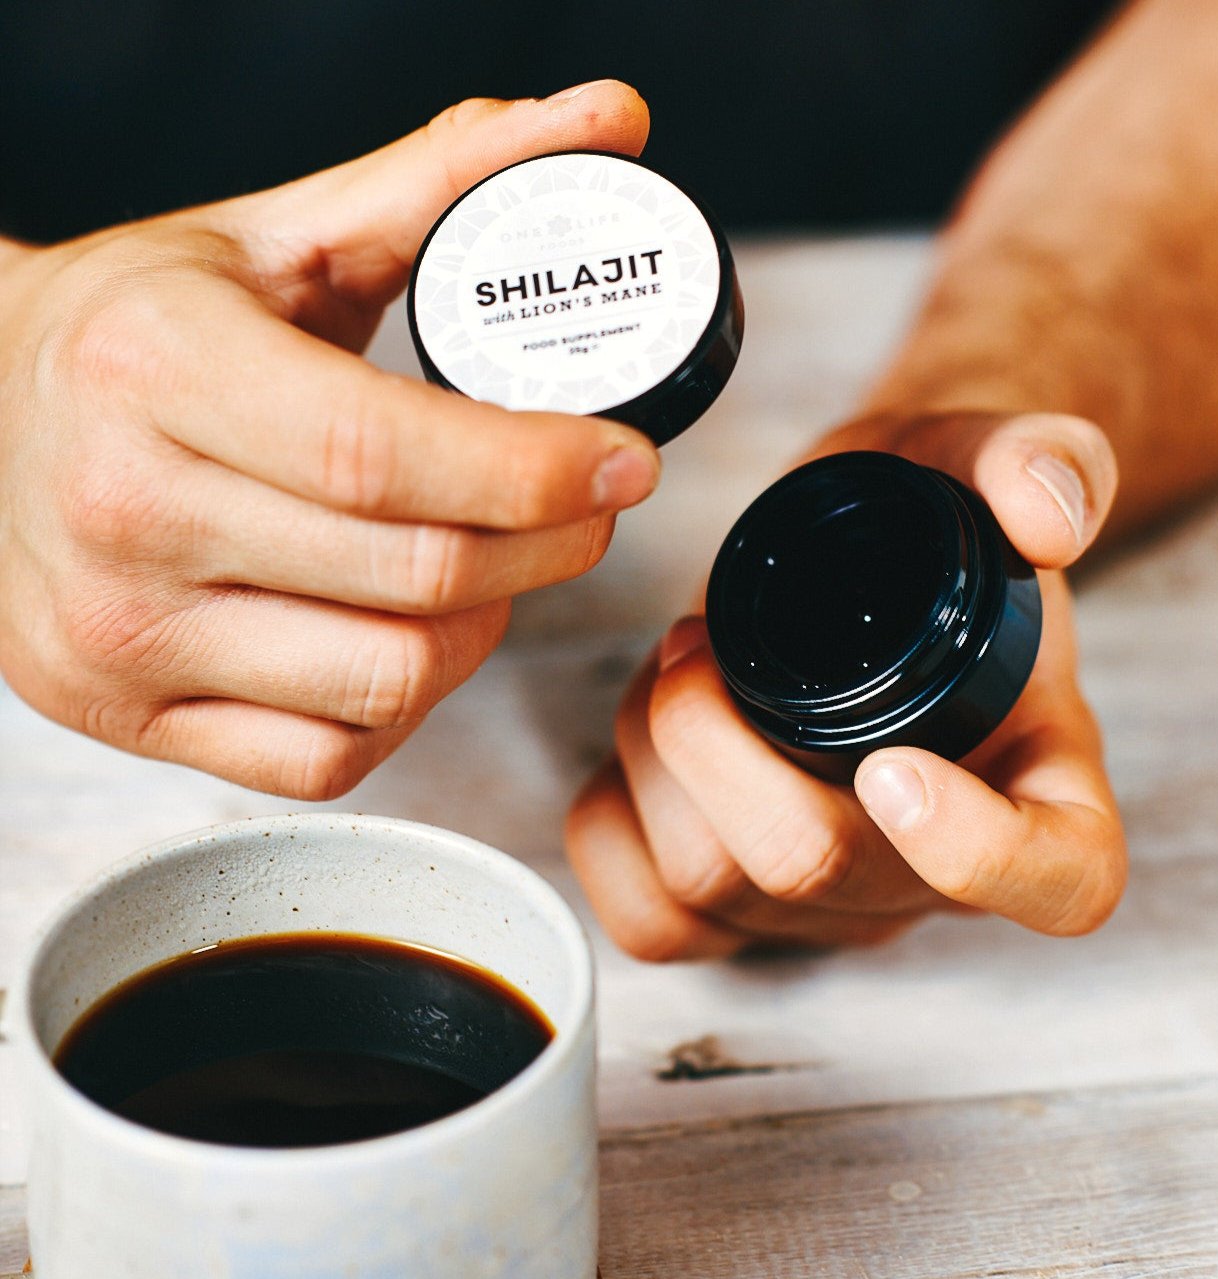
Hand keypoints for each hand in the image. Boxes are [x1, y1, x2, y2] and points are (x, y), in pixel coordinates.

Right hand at [0, 82, 658, 796]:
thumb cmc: (141, 328)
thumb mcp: (281, 238)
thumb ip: (445, 181)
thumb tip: (610, 118)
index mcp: (151, 366)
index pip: (381, 452)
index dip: (533, 469)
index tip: (623, 461)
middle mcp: (120, 512)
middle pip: (414, 575)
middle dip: (546, 545)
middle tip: (585, 506)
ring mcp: (116, 635)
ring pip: (390, 679)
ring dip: (485, 624)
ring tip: (495, 563)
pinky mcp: (131, 716)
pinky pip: (328, 756)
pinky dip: (406, 705)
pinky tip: (411, 637)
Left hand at [566, 411, 1126, 958]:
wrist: (849, 567)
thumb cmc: (919, 534)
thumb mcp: (981, 467)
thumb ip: (1038, 462)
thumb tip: (1047, 517)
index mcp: (1039, 787)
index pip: (1058, 883)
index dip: (980, 855)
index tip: (893, 763)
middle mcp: (931, 873)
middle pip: (813, 870)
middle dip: (717, 746)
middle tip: (697, 646)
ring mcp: (827, 907)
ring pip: (706, 886)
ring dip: (654, 757)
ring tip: (677, 669)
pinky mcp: (735, 915)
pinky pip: (648, 916)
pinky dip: (611, 823)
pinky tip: (643, 746)